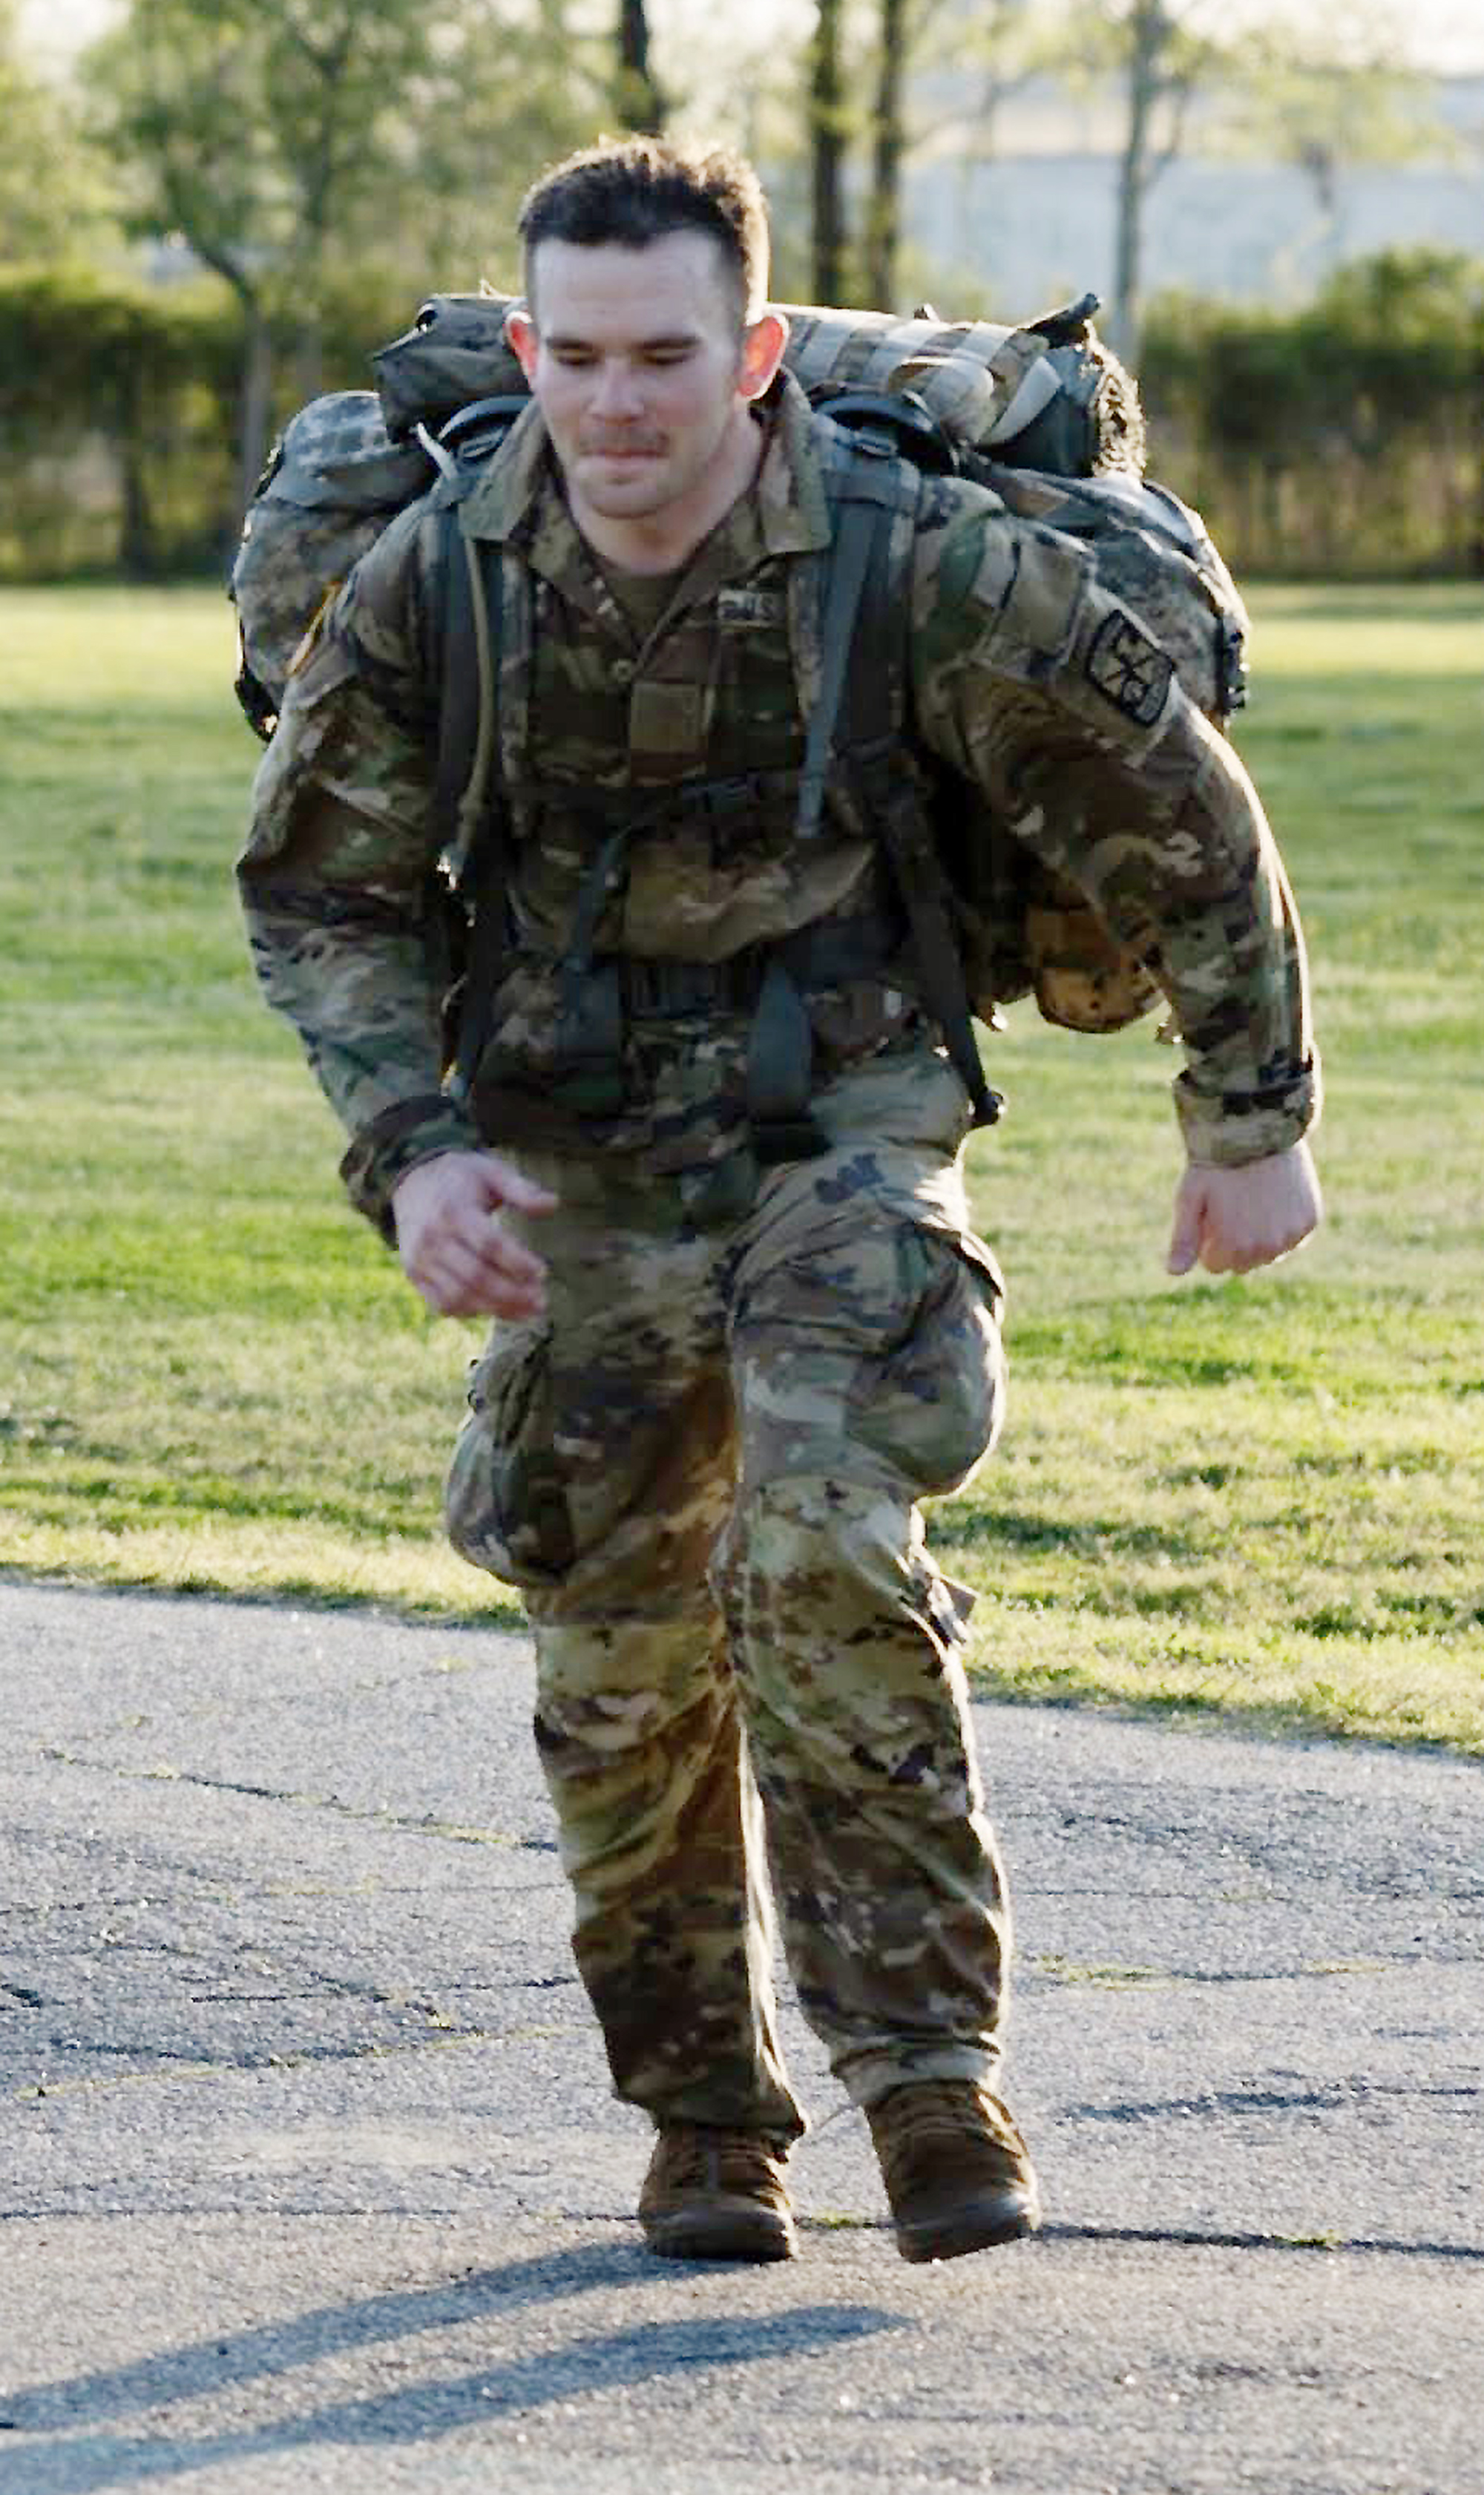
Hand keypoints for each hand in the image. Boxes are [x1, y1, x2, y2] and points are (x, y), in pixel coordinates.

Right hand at [392, 1150, 556, 1318]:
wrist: (413, 1184)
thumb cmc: (461, 1178)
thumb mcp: (490, 1171)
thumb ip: (521, 1189)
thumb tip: (553, 1204)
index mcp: (452, 1210)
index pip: (488, 1243)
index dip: (517, 1262)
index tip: (543, 1271)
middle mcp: (431, 1238)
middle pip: (475, 1276)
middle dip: (512, 1294)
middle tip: (542, 1301)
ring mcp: (419, 1260)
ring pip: (459, 1296)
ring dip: (497, 1309)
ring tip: (529, 1312)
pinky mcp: (415, 1276)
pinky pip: (443, 1304)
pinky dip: (473, 1313)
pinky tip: (500, 1310)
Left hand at [1166, 1139, 1321, 1278]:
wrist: (1258, 1129)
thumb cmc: (1217, 1163)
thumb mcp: (1191, 1199)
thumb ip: (1183, 1240)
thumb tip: (1174, 1272)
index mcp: (1233, 1248)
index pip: (1215, 1265)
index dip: (1208, 1240)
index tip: (1209, 1214)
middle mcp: (1266, 1249)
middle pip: (1244, 1263)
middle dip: (1234, 1243)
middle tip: (1232, 1205)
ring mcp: (1291, 1235)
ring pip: (1271, 1252)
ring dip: (1261, 1237)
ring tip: (1253, 1200)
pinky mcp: (1310, 1220)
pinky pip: (1294, 1236)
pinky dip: (1284, 1223)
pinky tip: (1275, 1197)